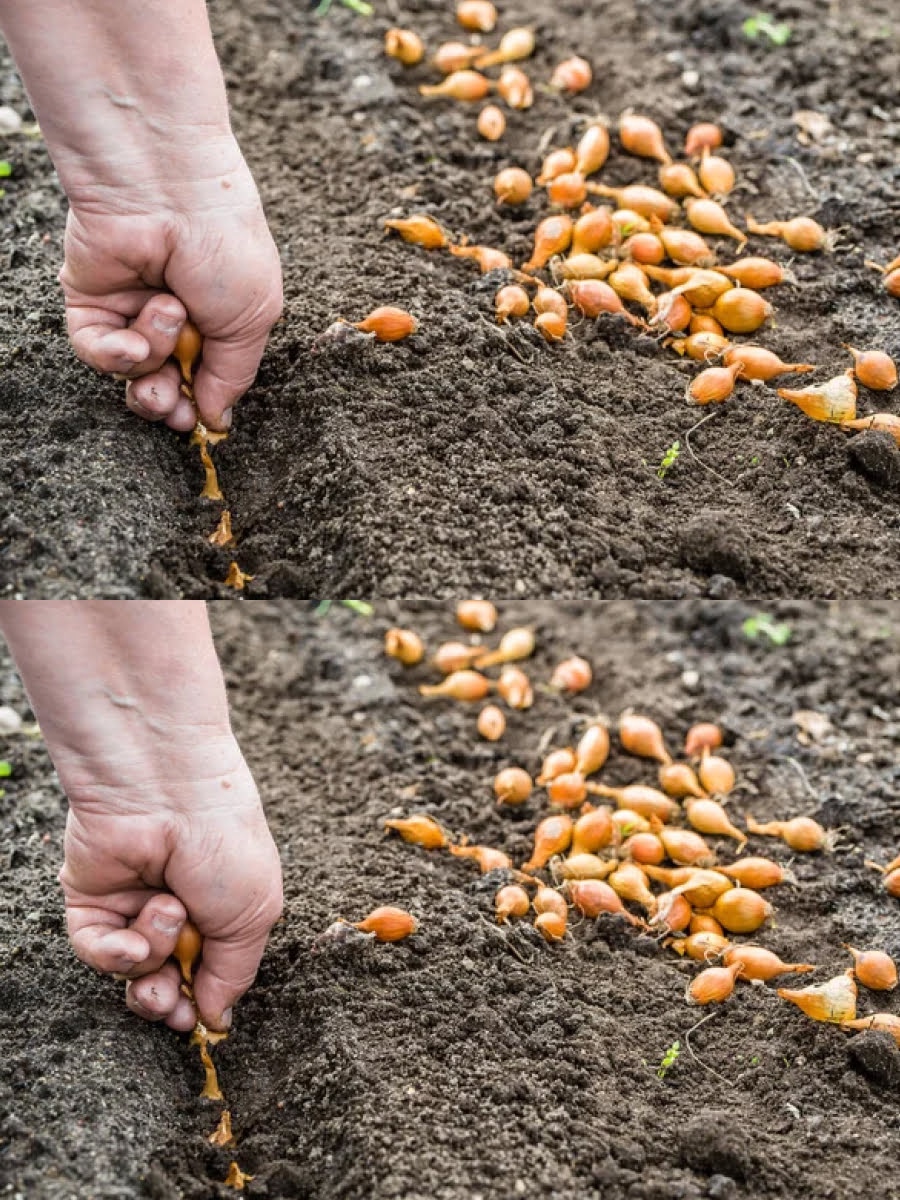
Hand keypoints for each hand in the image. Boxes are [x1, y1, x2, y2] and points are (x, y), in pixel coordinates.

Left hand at [57, 741, 282, 1031]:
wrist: (167, 793)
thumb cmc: (223, 843)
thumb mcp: (254, 915)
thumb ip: (234, 975)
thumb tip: (216, 1020)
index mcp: (220, 910)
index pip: (206, 973)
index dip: (202, 1002)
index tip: (201, 1020)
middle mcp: (174, 910)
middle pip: (162, 983)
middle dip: (168, 1000)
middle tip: (174, 1005)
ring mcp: (131, 906)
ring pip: (131, 970)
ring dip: (152, 956)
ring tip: (165, 916)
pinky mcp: (90, 900)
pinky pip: (95, 951)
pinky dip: (114, 954)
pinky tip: (133, 938)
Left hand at [59, 141, 282, 432]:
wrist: (166, 189)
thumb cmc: (223, 243)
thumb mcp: (252, 319)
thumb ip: (233, 376)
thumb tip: (216, 421)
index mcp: (217, 321)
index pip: (203, 381)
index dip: (199, 406)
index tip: (201, 420)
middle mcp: (172, 319)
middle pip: (161, 388)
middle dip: (167, 402)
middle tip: (173, 405)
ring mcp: (129, 310)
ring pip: (131, 372)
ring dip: (152, 357)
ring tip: (165, 314)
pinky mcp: (89, 301)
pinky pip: (94, 351)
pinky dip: (114, 354)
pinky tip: (133, 336)